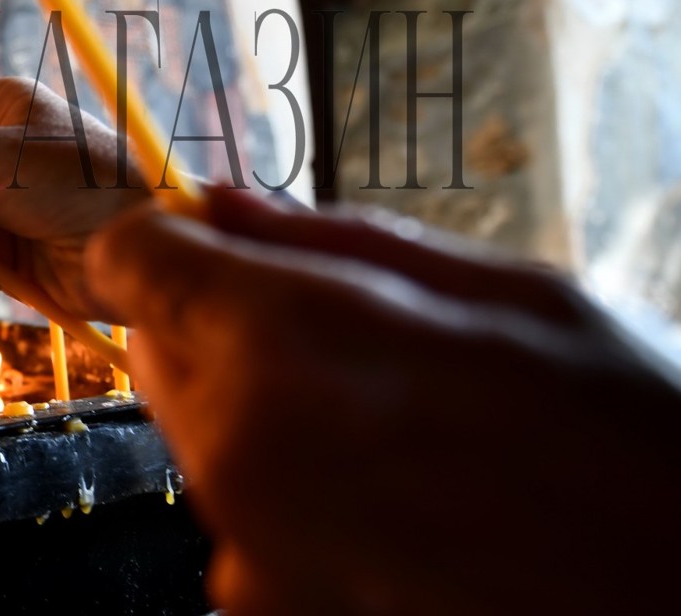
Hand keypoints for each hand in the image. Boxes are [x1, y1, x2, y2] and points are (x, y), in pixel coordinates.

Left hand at [88, 188, 680, 615]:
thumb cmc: (635, 446)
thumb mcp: (512, 293)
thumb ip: (336, 239)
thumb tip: (223, 204)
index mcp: (284, 346)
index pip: (134, 259)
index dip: (173, 240)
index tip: (217, 242)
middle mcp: (236, 459)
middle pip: (157, 349)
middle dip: (219, 324)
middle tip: (342, 337)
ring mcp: (248, 560)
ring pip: (200, 439)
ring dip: (260, 415)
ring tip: (396, 434)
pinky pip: (244, 524)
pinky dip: (291, 500)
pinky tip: (398, 507)